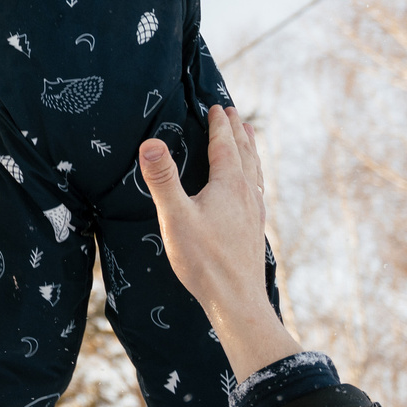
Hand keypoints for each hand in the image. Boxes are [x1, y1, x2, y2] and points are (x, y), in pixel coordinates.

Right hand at [139, 107, 297, 377]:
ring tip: (248, 140)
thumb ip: (163, 179)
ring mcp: (254, 213)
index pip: (225, 145)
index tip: (216, 105)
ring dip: (250, 151)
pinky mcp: (254, 230)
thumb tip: (150, 143)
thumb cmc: (204, 260)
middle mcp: (246, 195)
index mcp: (229, 185)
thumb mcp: (176, 217)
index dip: (219, 124)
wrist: (236, 301)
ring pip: (254, 172)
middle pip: (245, 154)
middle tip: (234, 113)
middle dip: (238, 132)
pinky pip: (256, 191)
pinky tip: (250, 189)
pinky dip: (253, 177)